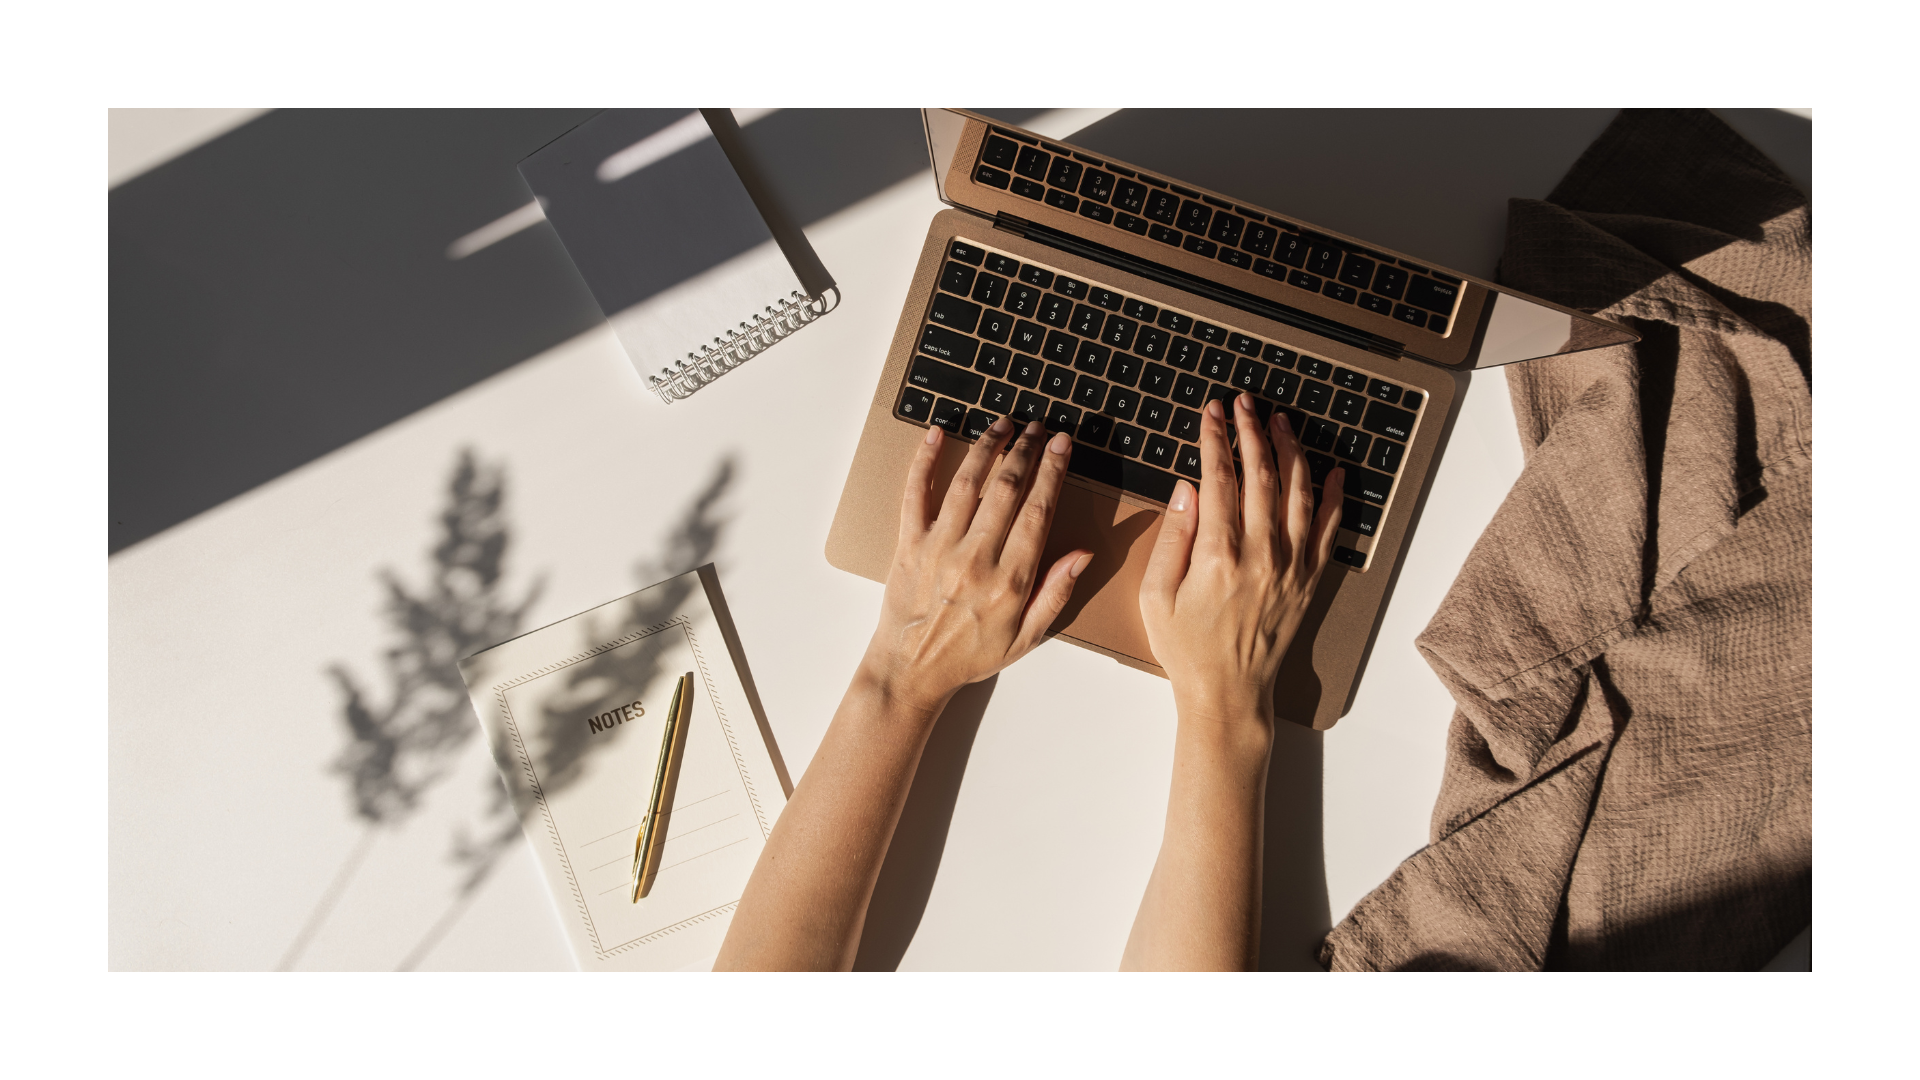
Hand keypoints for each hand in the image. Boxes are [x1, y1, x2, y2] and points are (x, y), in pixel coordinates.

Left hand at [862, 418, 1093, 714]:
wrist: (912, 670)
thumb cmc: (971, 655)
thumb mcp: (1027, 637)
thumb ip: (1056, 593)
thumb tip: (1082, 554)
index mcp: (1009, 580)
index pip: (1038, 511)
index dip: (1052, 471)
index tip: (1061, 444)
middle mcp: (975, 558)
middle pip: (1006, 489)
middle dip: (1025, 451)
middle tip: (1038, 427)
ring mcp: (938, 547)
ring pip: (967, 483)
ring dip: (987, 447)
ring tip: (1003, 423)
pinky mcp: (909, 544)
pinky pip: (916, 493)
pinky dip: (926, 460)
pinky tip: (938, 434)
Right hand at [1140, 393, 1342, 727]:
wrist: (1228, 693)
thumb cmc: (1187, 649)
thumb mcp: (1156, 596)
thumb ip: (1172, 538)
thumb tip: (1187, 489)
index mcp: (1218, 556)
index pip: (1220, 479)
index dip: (1215, 439)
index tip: (1212, 413)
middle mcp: (1261, 555)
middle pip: (1262, 475)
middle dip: (1252, 431)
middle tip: (1244, 403)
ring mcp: (1291, 567)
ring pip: (1298, 492)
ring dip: (1291, 450)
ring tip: (1280, 421)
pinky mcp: (1309, 581)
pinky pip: (1328, 529)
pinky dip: (1333, 496)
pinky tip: (1331, 470)